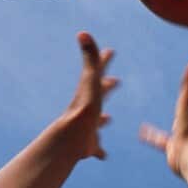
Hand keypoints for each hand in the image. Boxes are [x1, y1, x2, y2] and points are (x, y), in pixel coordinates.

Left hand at [60, 31, 118, 159]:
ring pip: (97, 122)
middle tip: (116, 81)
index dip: (104, 60)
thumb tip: (82, 32)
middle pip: (98, 95)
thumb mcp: (90, 80)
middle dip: (107, 87)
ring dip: (103, 120)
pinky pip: (96, 148)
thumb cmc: (84, 109)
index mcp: (89, 93)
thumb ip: (89, 57)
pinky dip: (99, 150)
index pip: (97, 72)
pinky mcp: (88, 145)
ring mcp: (88, 127)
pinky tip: (102, 156)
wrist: (72, 138)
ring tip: (108, 119)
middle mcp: (88, 109)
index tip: (110, 51)